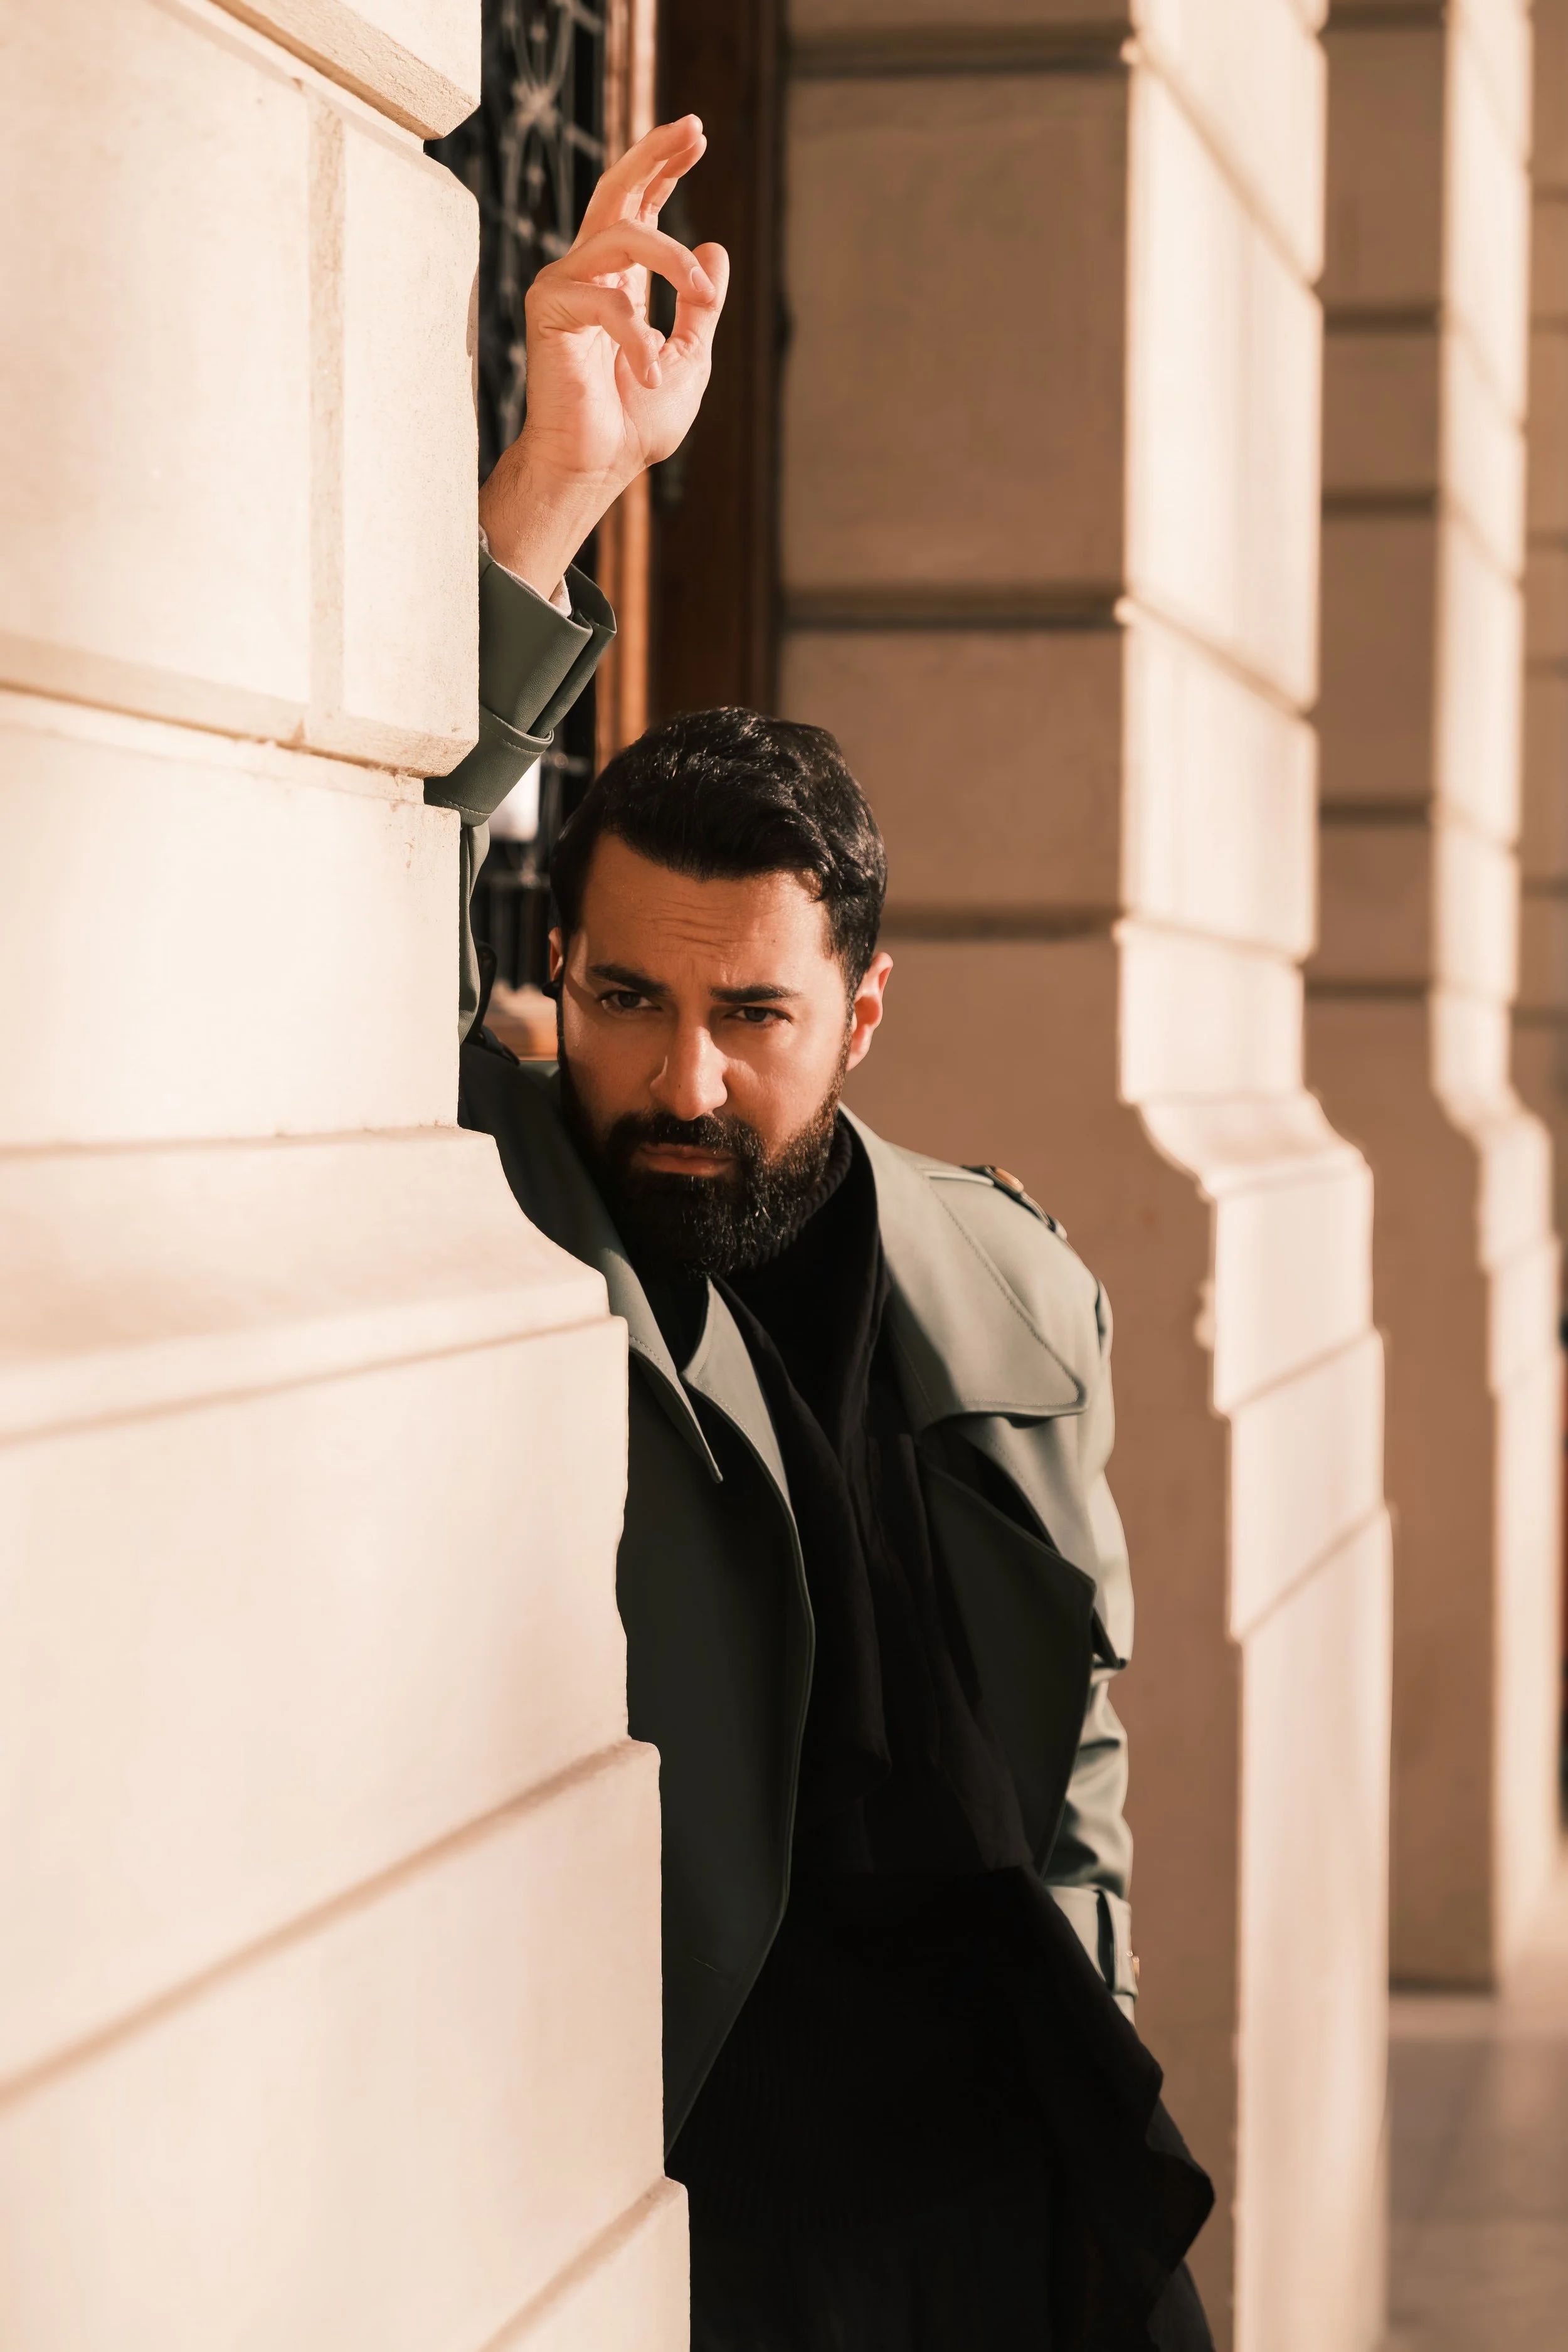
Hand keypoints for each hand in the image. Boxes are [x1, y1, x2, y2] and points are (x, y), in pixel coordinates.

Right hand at [478, 115, 728, 599]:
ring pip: (621, 233)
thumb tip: (716, 247)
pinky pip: (606, 302)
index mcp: (621, 280)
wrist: (595, 468)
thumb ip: (700, 308)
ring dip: (674, 261)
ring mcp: (565, 287)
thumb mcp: (689, 359)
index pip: (640, 205)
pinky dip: (638, 339)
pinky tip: (650, 376)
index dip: (664, 165)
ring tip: (705, 298)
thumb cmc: (634, 426)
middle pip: (617, 189)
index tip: (696, 134)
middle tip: (694, 131)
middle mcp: (589, 273)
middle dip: (655, 154)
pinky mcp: (549, 312)